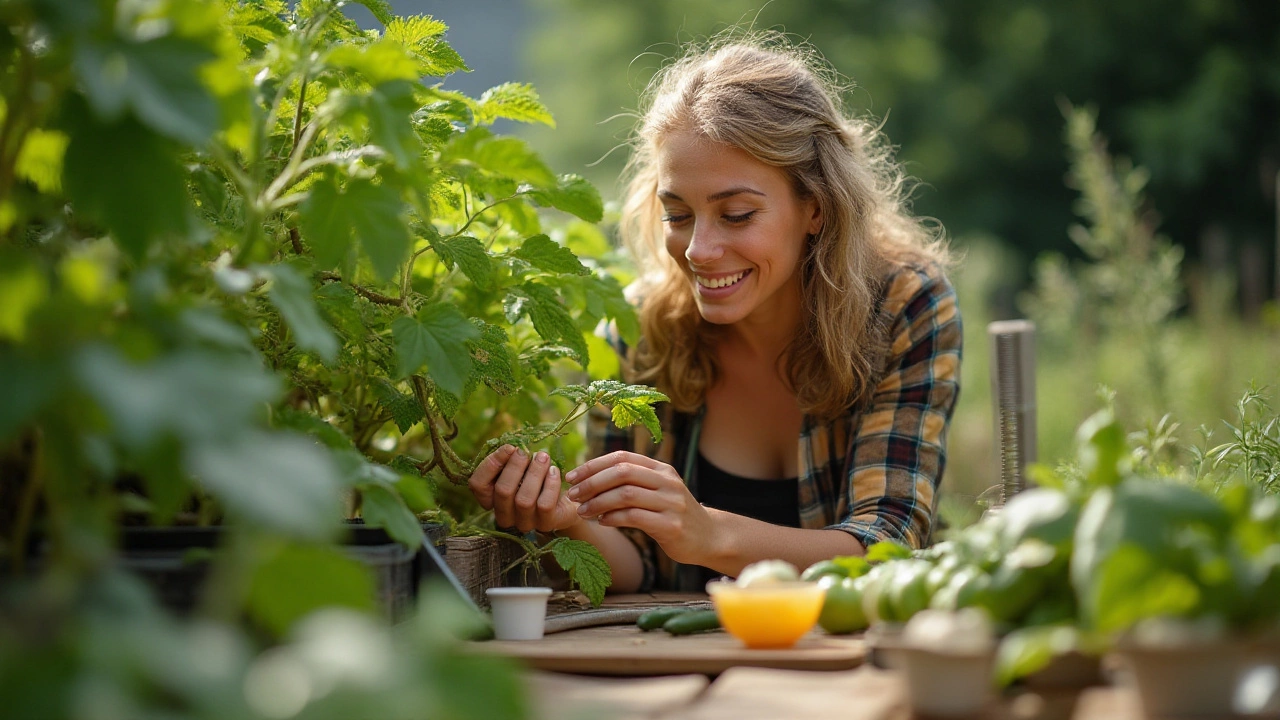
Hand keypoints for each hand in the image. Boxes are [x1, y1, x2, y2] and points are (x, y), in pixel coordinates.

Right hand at [467, 445, 580, 533]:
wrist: (566, 499)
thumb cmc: (537, 479)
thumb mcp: (521, 467)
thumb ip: (510, 459)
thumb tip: (511, 448)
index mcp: (491, 499)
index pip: (478, 484)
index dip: (491, 464)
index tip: (509, 447)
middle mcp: (504, 515)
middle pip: (503, 491)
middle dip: (515, 466)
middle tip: (526, 451)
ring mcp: (524, 523)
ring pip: (524, 499)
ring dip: (534, 473)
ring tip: (543, 457)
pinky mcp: (545, 523)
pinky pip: (545, 505)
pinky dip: (550, 484)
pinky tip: (554, 471)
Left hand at [565, 451, 716, 564]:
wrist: (708, 537)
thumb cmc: (673, 514)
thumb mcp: (657, 491)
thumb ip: (632, 482)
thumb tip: (590, 478)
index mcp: (661, 469)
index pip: (622, 457)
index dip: (594, 465)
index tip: (573, 476)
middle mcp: (667, 481)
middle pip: (622, 472)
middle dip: (592, 483)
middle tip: (573, 495)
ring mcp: (671, 503)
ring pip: (626, 494)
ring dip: (598, 502)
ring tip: (583, 511)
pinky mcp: (671, 525)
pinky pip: (635, 517)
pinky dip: (613, 518)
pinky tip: (602, 522)